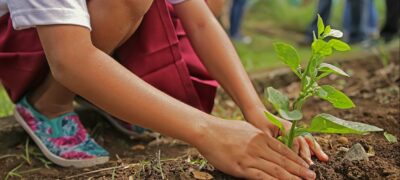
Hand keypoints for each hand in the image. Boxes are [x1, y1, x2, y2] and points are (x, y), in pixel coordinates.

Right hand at [195, 119, 316, 178]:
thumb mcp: (246, 129)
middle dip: (300, 170)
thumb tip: (266, 143)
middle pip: (284, 161)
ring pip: (277, 170)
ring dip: (292, 177)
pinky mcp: (242, 167)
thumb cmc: (224, 130)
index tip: (307, 166)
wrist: (207, 131)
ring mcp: (251, 157)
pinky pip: (262, 177)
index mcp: (261, 137)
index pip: (284, 150)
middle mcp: (260, 147)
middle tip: (312, 176)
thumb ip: (258, 137)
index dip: (297, 159)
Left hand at [242, 106, 328, 164]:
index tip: (302, 163)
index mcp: (286, 127)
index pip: (296, 141)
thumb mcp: (263, 133)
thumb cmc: (257, 121)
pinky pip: (305, 139)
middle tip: (311, 167)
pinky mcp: (293, 132)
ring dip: (315, 149)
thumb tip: (280, 156)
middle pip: (304, 141)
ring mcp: (294, 129)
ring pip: (307, 140)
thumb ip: (273, 143)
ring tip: (324, 159)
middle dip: (308, 154)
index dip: (298, 153)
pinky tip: (318, 154)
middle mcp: (292, 128)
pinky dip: (312, 146)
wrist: (256, 111)